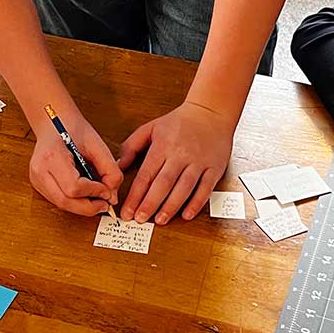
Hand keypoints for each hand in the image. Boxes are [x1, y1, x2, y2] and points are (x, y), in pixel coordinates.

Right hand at [29, 110, 121, 216]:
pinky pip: (58, 200)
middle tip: (105, 204)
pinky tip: (85, 195)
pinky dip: (74, 202)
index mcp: (52, 156)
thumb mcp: (97, 145)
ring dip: (82, 206)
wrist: (55, 122)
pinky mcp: (38, 184)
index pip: (73, 187)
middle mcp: (40, 170)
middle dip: (88, 207)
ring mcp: (36, 179)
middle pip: (64, 201)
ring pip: (61, 204)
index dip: (94, 192)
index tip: (108, 190)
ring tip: (97, 200)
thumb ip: (109, 169)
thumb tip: (112, 196)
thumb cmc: (74, 129)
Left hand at [117, 101, 233, 224]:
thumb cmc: (179, 122)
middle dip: (150, 203)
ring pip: (184, 188)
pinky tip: (187, 214)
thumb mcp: (151, 128)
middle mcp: (180, 155)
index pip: (146, 175)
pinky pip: (206, 188)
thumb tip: (119, 165)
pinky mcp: (214, 168)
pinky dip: (196, 203)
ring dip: (171, 206)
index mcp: (163, 146)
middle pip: (163, 183)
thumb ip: (132, 146)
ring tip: (160, 220)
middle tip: (140, 219)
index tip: (127, 211)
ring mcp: (199, 162)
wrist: (211, 112)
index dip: (135, 195)